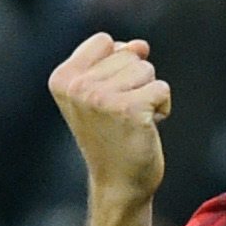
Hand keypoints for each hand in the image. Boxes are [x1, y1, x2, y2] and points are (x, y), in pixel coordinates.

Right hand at [48, 33, 170, 209]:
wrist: (119, 183)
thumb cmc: (113, 136)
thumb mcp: (104, 92)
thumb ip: (117, 60)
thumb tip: (140, 45)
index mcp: (62, 79)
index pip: (104, 41)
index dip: (116, 65)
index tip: (107, 98)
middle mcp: (77, 87)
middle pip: (129, 54)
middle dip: (135, 81)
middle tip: (121, 115)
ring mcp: (101, 98)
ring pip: (147, 70)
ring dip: (149, 94)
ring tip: (132, 121)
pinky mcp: (129, 110)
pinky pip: (162, 89)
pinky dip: (162, 107)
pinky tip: (147, 127)